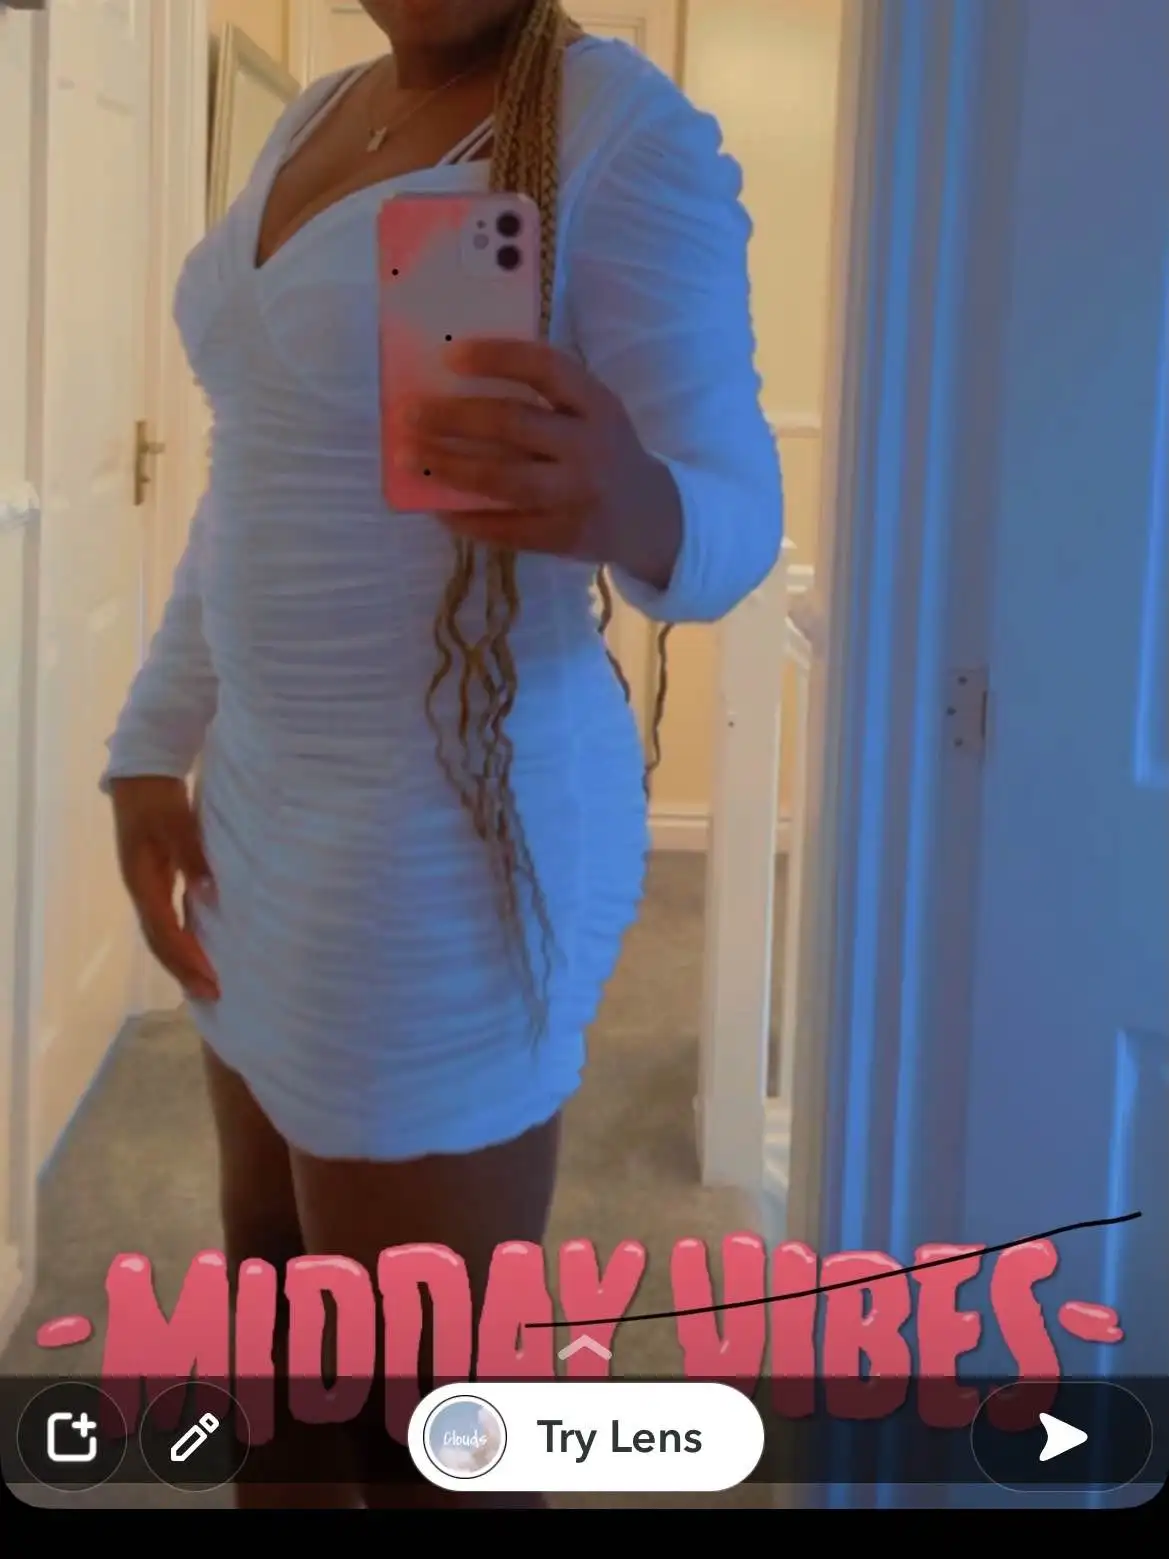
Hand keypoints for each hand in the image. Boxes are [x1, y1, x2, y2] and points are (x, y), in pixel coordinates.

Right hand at [109, 776, 219, 1001]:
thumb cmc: (157, 798)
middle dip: (184, 970)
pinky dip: (184, 939)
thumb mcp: (175, 822)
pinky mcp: (158, 878)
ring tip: (207, 983)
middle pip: (160, 941)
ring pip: (163, 934)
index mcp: (142, 881)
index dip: (186, 958)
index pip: (164, 931)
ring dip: (184, 960)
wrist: (141, 774)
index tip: (211, 979)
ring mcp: (148, 886)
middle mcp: (143, 890)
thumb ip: (191, 856)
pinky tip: (202, 948)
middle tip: (213, 995)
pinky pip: (169, 920)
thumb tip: (208, 893)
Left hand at [392, 339, 682, 589]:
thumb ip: (547, 397)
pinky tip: (438, 508)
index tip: (451, 356)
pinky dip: (467, 518)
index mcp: (598, 405)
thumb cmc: (605, 452)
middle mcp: (590, 448)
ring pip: (503, 479)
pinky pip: (506, 528)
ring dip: (449, 466)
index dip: (496, 358)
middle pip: (513, 424)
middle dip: (454, 417)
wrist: (651, 517)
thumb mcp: (594, 413)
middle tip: (411, 413)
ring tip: (412, 456)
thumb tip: (458, 384)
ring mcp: (578, 496)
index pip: (545, 369)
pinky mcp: (564, 537)